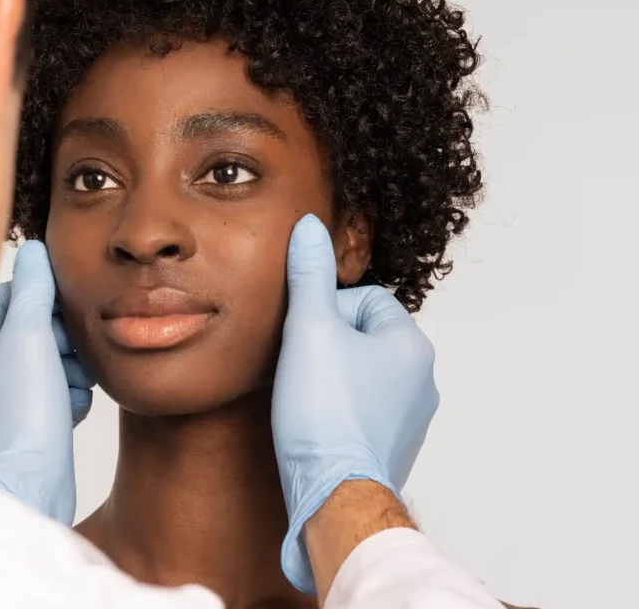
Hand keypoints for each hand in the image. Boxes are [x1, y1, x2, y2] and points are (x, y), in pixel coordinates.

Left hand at [0, 241, 94, 525]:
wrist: (29, 489)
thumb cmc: (20, 414)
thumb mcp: (28, 337)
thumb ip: (34, 290)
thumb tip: (34, 250)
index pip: (7, 294)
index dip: (41, 296)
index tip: (63, 308)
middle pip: (35, 325)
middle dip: (62, 337)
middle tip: (67, 353)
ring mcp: (7, 398)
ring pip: (54, 357)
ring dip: (72, 367)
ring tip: (69, 386)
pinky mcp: (31, 423)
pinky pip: (61, 389)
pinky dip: (73, 394)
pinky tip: (72, 410)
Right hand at [272, 215, 438, 594]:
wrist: (335, 495)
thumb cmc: (324, 413)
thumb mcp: (308, 328)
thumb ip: (309, 274)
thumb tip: (308, 227)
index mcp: (410, 344)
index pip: (363, 299)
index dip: (324, 312)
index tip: (302, 339)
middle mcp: (422, 380)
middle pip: (362, 336)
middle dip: (326, 345)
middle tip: (299, 367)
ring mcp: (410, 418)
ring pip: (361, 374)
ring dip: (331, 378)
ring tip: (305, 399)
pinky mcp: (392, 448)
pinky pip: (362, 411)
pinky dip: (338, 412)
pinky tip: (315, 426)